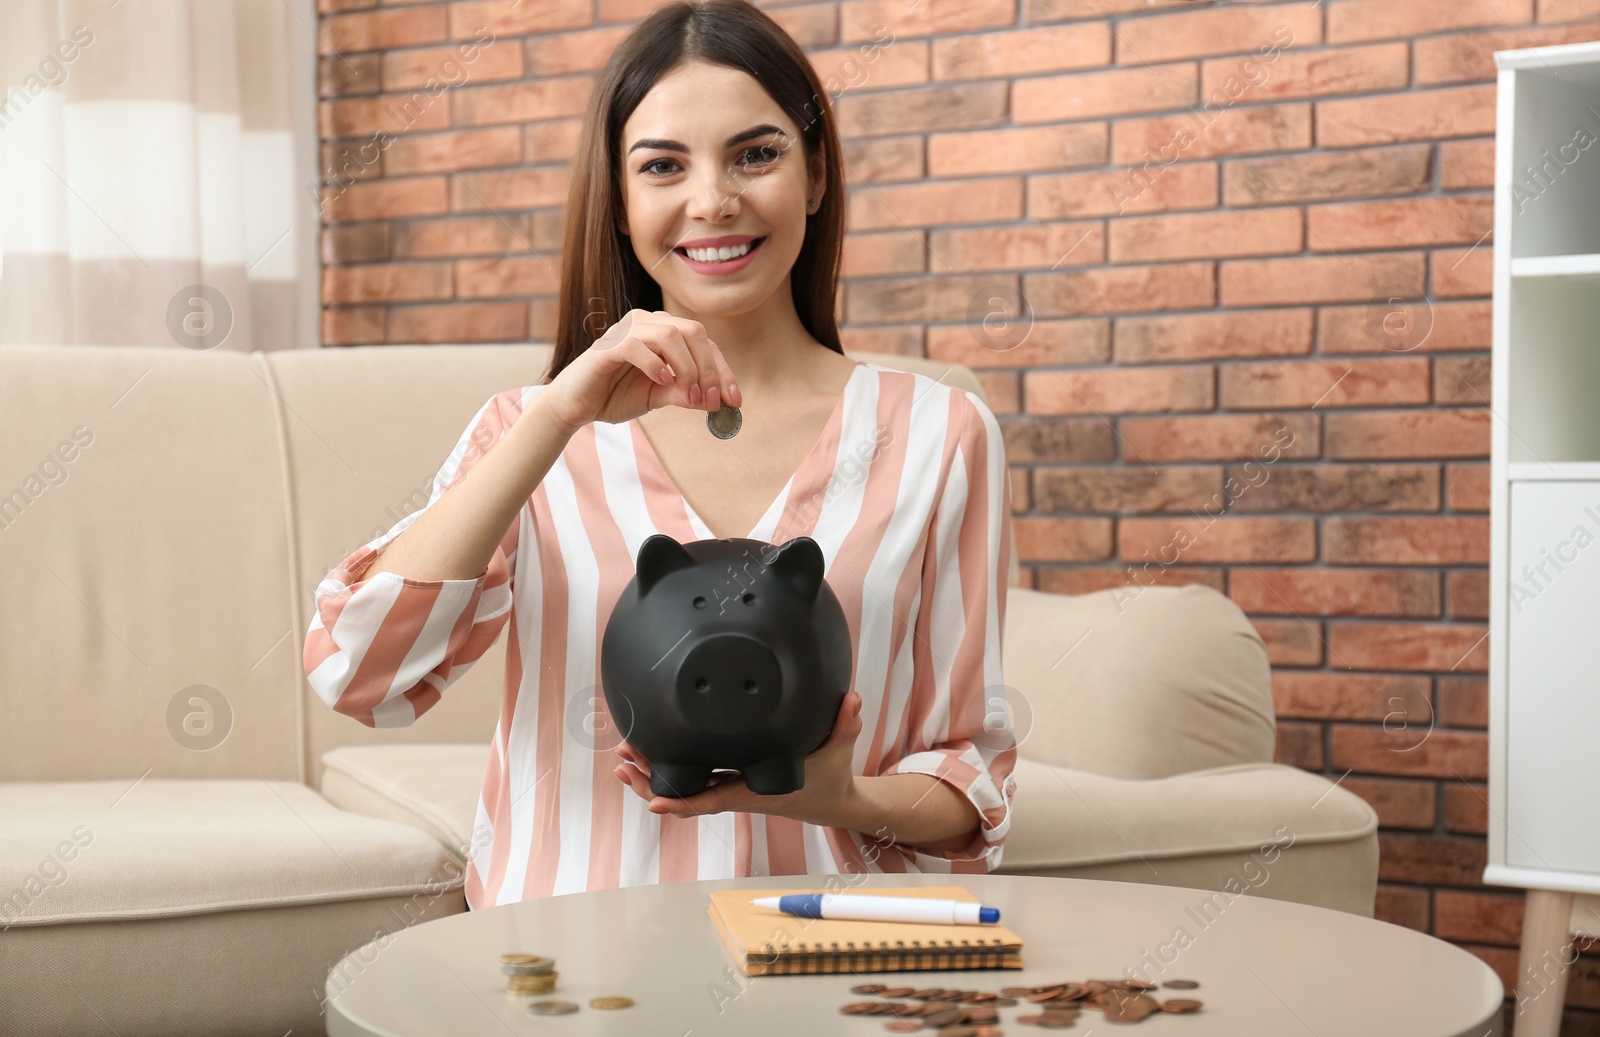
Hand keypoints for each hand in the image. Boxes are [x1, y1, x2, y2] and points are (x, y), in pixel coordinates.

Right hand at [541, 309, 741, 434]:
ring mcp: (627, 329)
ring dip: (687, 368)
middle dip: (709, 368)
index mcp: (663, 331)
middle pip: (694, 332)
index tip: (734, 400)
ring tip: (688, 396)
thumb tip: (715, 400)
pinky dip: (656, 365)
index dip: (722, 371)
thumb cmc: (614, 395)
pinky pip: (639, 345)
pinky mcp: (609, 345)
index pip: (704, 343)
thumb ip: (684, 394)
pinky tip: (662, 383)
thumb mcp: (658, 397)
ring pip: (671, 334)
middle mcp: (648, 322)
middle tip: (712, 400)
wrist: (575, 405)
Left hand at [612, 691, 863, 825]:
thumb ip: (846, 722)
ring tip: (619, 757)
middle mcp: (735, 791)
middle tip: (621, 760)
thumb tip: (852, 697)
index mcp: (755, 788)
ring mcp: (727, 786)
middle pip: (684, 793)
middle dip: (649, 781)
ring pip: (680, 787)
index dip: (683, 802)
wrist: (830, 800)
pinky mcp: (725, 779)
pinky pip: (688, 779)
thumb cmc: (832, 775)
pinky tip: (643, 752)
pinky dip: (663, 769)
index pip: (713, 799)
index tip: (654, 803)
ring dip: (648, 775)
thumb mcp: (841, 747)